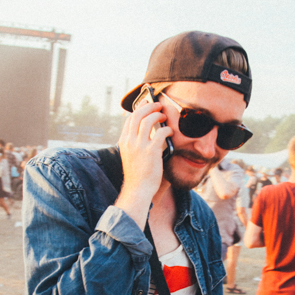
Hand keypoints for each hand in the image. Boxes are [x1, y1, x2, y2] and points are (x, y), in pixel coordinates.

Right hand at [114, 98, 172, 227]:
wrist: (138, 189)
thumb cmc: (137, 175)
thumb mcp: (131, 156)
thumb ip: (135, 144)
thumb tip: (145, 132)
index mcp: (123, 142)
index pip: (130, 120)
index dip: (139, 109)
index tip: (146, 105)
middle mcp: (129, 141)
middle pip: (137, 115)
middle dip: (149, 107)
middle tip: (158, 104)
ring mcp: (140, 146)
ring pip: (148, 120)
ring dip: (158, 115)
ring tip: (164, 115)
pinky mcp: (151, 151)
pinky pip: (161, 133)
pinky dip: (167, 130)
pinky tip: (170, 132)